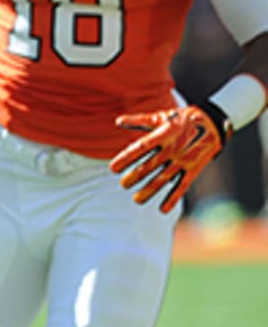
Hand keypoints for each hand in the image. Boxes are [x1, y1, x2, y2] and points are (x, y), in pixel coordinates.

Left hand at [111, 104, 228, 213]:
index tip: (113, 168)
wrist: (215, 122)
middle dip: (135, 176)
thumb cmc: (183, 117)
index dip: (125, 159)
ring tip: (136, 200)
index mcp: (162, 134)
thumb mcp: (162, 117)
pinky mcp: (194, 168)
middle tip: (123, 185)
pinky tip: (163, 209)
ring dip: (150, 190)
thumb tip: (118, 121)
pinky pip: (183, 186)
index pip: (140, 148)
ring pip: (164, 179)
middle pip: (150, 165)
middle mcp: (172, 148)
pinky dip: (173, 198)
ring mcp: (184, 160)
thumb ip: (139, 121)